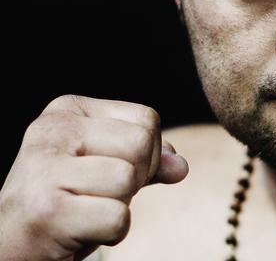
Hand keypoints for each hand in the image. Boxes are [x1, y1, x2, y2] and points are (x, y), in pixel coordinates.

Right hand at [0, 95, 188, 260]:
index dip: (148, 154)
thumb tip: (180, 166)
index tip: (112, 172)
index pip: (147, 119)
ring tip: (87, 211)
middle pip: (141, 144)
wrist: (12, 245)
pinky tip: (80, 231)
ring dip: (120, 206)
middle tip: (101, 195)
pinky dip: (111, 233)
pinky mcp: (47, 211)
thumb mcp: (106, 167)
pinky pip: (118, 218)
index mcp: (68, 110)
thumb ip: (147, 159)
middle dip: (136, 178)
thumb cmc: (67, 201)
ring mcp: (44, 169)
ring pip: (129, 179)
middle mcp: (52, 130)